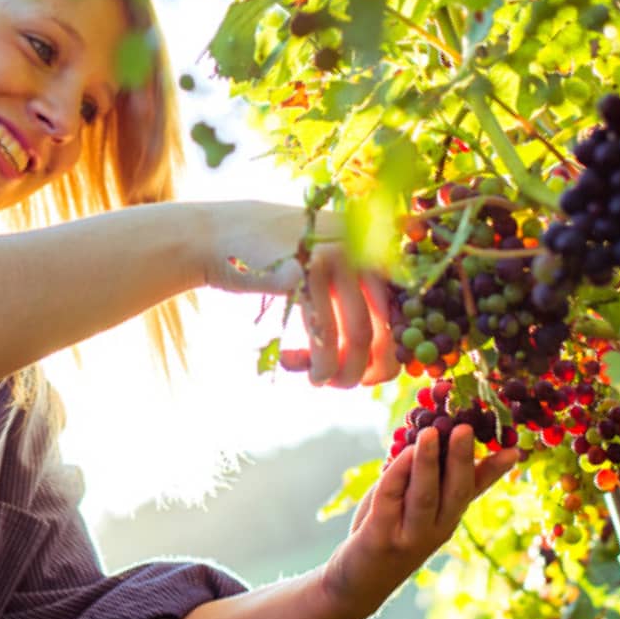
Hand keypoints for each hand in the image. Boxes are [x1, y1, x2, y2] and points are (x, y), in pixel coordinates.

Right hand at [202, 200, 397, 387]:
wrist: (219, 233)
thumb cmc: (274, 260)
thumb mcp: (323, 269)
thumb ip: (354, 299)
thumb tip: (383, 366)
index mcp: (372, 246)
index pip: (399, 312)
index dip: (388, 353)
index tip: (367, 376)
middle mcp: (361, 247)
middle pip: (380, 328)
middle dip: (364, 370)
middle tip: (341, 385)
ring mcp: (333, 257)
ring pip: (356, 336)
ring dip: (339, 372)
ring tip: (318, 381)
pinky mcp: (304, 272)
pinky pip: (323, 334)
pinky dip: (316, 362)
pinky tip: (293, 363)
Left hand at [320, 428, 519, 618]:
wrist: (358, 583)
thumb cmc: (388, 531)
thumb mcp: (415, 505)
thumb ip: (429, 477)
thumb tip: (439, 432)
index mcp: (449, 516)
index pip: (475, 489)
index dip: (494, 469)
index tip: (515, 448)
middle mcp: (437, 528)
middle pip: (456, 491)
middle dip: (461, 458)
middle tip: (464, 427)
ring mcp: (411, 535)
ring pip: (425, 496)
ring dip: (429, 463)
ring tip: (430, 433)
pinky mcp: (381, 538)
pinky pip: (391, 501)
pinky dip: (397, 474)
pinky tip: (400, 453)